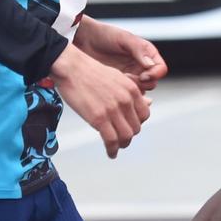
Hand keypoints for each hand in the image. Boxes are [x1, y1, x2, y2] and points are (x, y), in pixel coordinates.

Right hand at [50, 43, 151, 157]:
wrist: (70, 67)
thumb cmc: (90, 71)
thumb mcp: (118, 78)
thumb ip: (132, 92)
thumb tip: (149, 102)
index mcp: (132, 89)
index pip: (144, 114)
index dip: (137, 123)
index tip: (130, 126)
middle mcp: (125, 100)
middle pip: (136, 128)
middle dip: (129, 135)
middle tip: (121, 138)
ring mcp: (112, 110)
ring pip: (126, 136)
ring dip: (122, 145)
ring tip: (116, 147)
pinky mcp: (98, 118)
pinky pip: (111, 140)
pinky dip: (112, 150)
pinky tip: (111, 153)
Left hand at [74, 17, 166, 89]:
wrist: (83, 40)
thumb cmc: (103, 35)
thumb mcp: (123, 39)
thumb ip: (139, 50)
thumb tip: (150, 65)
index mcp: (146, 54)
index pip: (160, 69)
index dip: (155, 74)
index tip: (143, 76)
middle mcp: (140, 66)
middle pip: (152, 82)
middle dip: (142, 83)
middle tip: (128, 79)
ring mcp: (130, 75)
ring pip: (140, 90)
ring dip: (132, 89)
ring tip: (118, 80)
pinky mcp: (119, 84)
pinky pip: (127, 94)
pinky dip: (122, 93)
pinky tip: (112, 85)